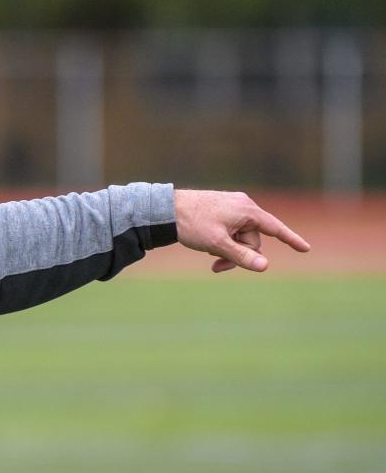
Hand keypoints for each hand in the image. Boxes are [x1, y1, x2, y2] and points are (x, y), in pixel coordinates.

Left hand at [174, 190, 310, 272]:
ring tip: (208, 253)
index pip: (274, 227)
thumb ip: (241, 256)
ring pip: (240, 238)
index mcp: (246, 210)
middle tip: (217, 266)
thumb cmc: (192, 223)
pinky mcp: (222, 211)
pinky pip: (231, 232)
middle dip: (239, 254)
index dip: (291, 239)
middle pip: (253, 240)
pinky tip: (206, 245)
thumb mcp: (217, 244)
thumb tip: (264, 266)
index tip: (306, 249)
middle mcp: (243, 206)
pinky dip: (222, 242)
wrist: (166, 209)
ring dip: (228, 250)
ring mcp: (232, 207)